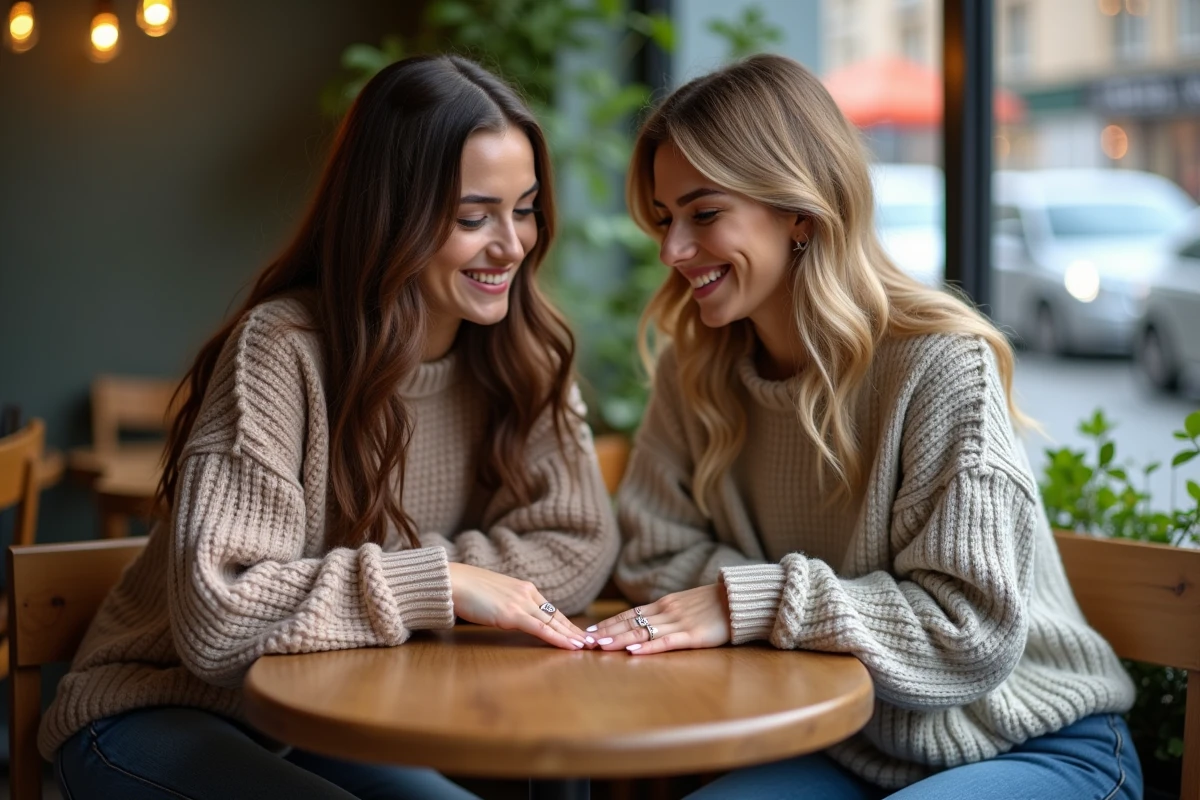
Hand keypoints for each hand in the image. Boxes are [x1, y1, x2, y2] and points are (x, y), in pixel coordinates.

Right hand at [448, 563, 588, 650]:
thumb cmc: (466, 590)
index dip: (566, 623)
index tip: (578, 633)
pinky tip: (570, 646)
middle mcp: (527, 593)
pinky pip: (541, 628)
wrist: (451, 582)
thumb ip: (507, 604)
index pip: (550, 609)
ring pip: (553, 622)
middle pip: (556, 615)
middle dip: (574, 630)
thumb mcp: (493, 596)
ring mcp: (520, 603)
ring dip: (571, 636)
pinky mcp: (512, 614)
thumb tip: (511, 615)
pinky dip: (558, 638)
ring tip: (587, 646)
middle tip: (592, 642)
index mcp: (524, 588)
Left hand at [586, 584, 731, 654]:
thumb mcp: (687, 603)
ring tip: (600, 646)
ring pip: (643, 632)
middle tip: (586, 641)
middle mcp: (667, 611)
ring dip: (620, 639)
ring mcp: (679, 623)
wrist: (741, 599)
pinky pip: (666, 642)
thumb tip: (651, 620)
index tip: (591, 631)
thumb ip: (669, 611)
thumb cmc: (716, 604)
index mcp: (665, 604)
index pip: (630, 613)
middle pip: (631, 622)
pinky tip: (633, 652)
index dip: (610, 622)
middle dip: (607, 632)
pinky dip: (648, 648)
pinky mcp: (694, 636)